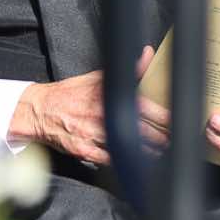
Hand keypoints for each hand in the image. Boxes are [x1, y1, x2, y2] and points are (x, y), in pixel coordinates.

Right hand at [10, 48, 169, 166]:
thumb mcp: (98, 77)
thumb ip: (127, 70)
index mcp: (109, 97)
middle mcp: (103, 116)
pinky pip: (110, 160)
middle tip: (177, 142)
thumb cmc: (70, 93)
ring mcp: (94, 136)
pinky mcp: (85, 152)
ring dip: (149, 153)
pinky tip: (139, 166)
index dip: (165, 118)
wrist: (40, 111)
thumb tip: (147, 53)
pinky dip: (125, 163)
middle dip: (163, 138)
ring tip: (165, 155)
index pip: (146, 108)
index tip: (180, 122)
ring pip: (129, 147)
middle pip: (142, 131)